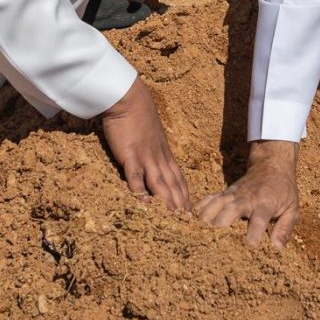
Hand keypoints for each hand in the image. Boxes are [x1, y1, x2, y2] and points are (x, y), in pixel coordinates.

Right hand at [100, 77, 189, 211]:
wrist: (128, 97)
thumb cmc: (138, 112)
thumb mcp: (152, 132)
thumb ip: (154, 145)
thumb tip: (154, 153)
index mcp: (164, 152)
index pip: (179, 177)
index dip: (185, 194)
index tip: (190, 209)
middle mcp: (159, 157)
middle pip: (173, 184)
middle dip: (180, 203)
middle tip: (187, 221)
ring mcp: (145, 157)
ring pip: (160, 184)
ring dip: (167, 202)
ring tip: (174, 218)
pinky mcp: (130, 155)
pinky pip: (136, 177)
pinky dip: (140, 191)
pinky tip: (144, 204)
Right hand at [195, 140, 299, 247]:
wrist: (271, 165)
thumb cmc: (283, 190)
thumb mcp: (293, 208)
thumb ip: (285, 228)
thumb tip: (276, 248)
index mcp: (265, 202)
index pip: (259, 218)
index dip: (254, 233)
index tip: (250, 246)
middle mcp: (246, 197)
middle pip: (230, 210)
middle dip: (222, 227)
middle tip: (215, 245)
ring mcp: (232, 194)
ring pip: (215, 204)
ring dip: (206, 220)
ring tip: (197, 237)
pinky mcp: (224, 193)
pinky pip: (208, 200)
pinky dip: (198, 209)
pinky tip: (189, 222)